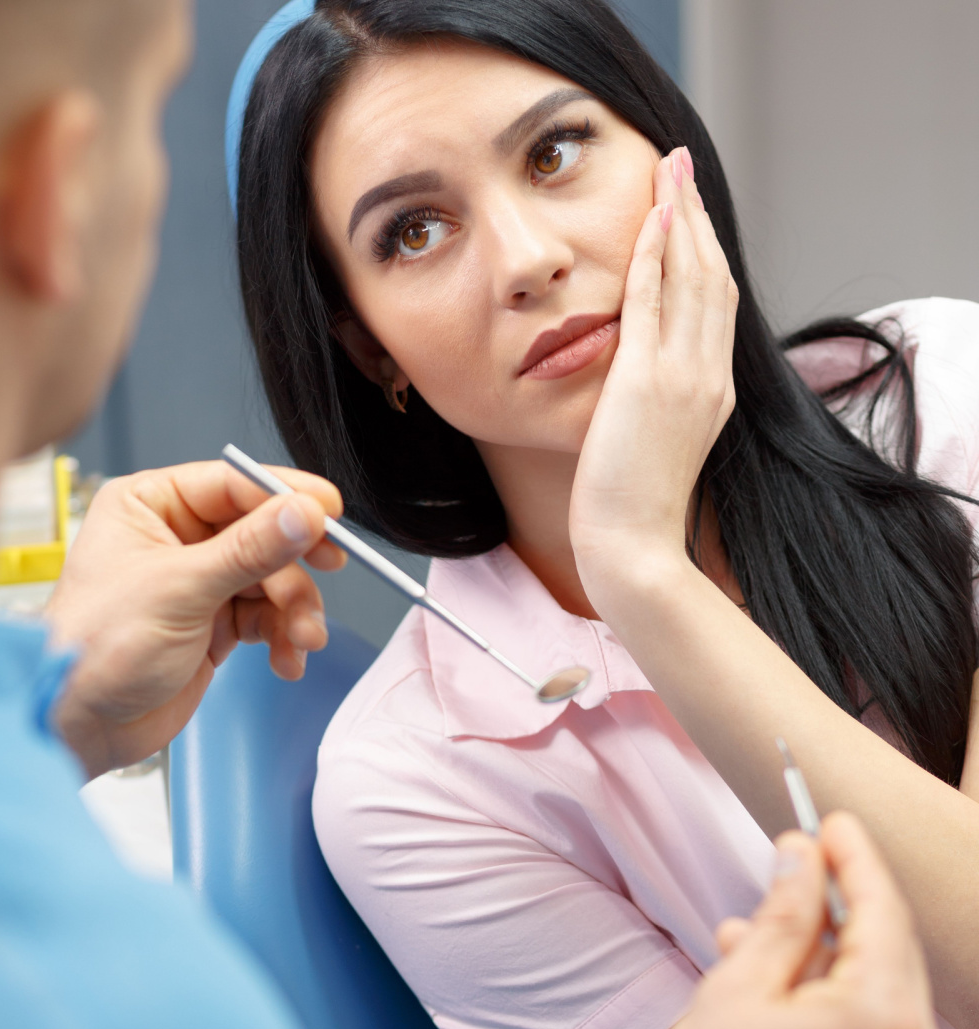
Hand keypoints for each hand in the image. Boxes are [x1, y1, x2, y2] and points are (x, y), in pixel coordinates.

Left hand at [45, 461, 345, 778]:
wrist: (79, 726)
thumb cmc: (93, 649)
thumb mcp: (179, 590)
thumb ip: (248, 550)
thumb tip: (301, 515)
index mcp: (150, 505)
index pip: (233, 484)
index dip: (284, 497)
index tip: (328, 513)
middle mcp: (176, 537)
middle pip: (262, 532)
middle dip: (294, 565)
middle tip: (327, 572)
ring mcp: (198, 582)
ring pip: (272, 578)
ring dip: (294, 610)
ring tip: (300, 638)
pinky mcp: (214, 624)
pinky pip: (267, 617)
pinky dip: (283, 637)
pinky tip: (286, 658)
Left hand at [569, 147, 737, 600]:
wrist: (632, 546)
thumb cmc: (630, 506)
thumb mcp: (653, 444)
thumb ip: (654, 402)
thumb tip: (634, 378)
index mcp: (711, 390)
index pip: (713, 303)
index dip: (702, 250)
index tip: (687, 212)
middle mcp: (709, 375)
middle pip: (711, 276)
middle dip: (697, 216)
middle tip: (681, 167)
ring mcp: (684, 376)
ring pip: (691, 277)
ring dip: (680, 217)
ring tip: (669, 170)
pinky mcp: (649, 381)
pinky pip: (655, 300)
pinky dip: (654, 254)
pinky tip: (649, 217)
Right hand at [631, 814, 950, 1028]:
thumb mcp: (738, 989)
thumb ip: (784, 915)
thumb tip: (803, 853)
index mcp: (883, 1020)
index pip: (880, 909)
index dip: (852, 857)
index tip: (829, 818)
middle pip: (887, 944)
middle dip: (835, 900)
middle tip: (790, 861)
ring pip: (876, 985)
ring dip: (822, 950)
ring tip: (750, 938)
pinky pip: (873, 1027)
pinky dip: (830, 995)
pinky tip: (772, 986)